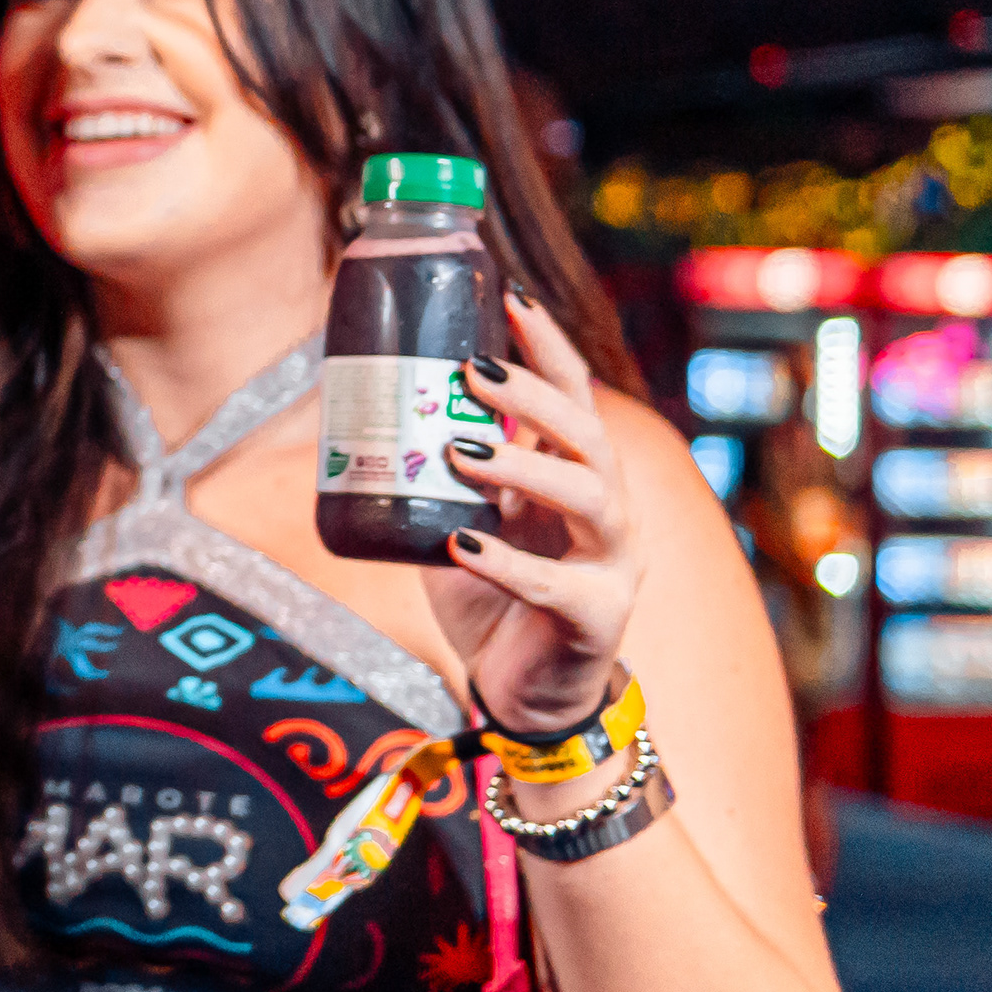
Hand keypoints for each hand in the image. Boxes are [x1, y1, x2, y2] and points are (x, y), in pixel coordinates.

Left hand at [426, 290, 642, 735]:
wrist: (525, 692)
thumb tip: (379, 404)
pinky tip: (462, 542)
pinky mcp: (596, 619)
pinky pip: (554, 585)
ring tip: (460, 450)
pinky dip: (506, 561)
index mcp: (577, 477)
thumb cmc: (494, 595)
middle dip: (532, 396)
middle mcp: (608, 511)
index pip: (575, 397)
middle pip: (588, 435)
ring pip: (590, 497)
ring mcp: (613, 565)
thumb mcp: (468, 517)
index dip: (548, 347)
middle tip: (472, 371)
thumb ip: (447, 471)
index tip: (510, 298)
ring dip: (523, 465)